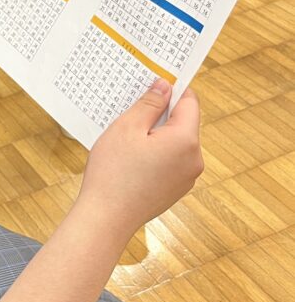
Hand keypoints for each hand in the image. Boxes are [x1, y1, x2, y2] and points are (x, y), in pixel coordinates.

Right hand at [78, 80, 203, 236]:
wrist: (106, 219)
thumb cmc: (113, 173)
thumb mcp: (127, 128)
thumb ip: (150, 104)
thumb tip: (165, 86)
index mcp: (186, 141)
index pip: (189, 102)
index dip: (173, 89)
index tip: (156, 82)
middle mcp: (194, 160)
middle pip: (184, 123)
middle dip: (162, 113)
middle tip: (134, 110)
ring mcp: (187, 178)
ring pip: (176, 143)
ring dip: (158, 134)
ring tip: (129, 137)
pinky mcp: (176, 190)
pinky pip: (171, 161)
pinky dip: (157, 153)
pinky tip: (133, 157)